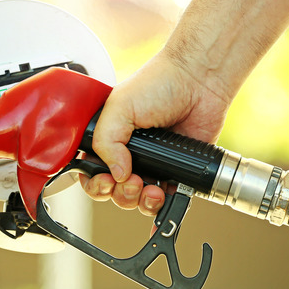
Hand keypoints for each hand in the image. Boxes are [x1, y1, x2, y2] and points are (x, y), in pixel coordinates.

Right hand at [80, 50, 230, 214]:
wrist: (198, 82)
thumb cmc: (158, 84)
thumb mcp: (119, 107)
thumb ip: (106, 142)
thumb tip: (117, 174)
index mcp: (109, 139)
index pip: (90, 172)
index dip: (95, 182)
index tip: (106, 180)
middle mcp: (128, 154)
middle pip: (113, 191)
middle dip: (120, 193)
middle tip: (133, 181)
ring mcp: (153, 164)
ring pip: (137, 199)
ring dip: (140, 201)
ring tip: (151, 188)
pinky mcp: (177, 172)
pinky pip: (166, 200)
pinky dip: (162, 206)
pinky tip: (163, 198)